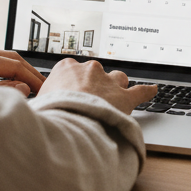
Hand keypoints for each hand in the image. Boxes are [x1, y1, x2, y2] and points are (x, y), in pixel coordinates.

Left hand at [0, 47, 45, 95]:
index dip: (32, 78)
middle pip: (9, 57)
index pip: (14, 65)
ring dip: (17, 70)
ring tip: (30, 84)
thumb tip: (24, 87)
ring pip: (0, 59)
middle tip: (43, 85)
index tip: (43, 89)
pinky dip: (3, 72)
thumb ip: (4, 92)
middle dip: (28, 71)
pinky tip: (10, 82)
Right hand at [39, 59, 156, 114]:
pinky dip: (147, 91)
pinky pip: (141, 91)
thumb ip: (43, 102)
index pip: (72, 71)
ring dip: (117, 88)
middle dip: (95, 86)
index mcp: (66, 68)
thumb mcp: (37, 104)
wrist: (67, 121)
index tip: (72, 94)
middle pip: (96, 74)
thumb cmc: (49, 113)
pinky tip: (153, 90)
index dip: (74, 85)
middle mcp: (90, 70)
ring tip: (115, 100)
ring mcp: (108, 82)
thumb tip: (38, 111)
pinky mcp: (125, 97)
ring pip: (118, 79)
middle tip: (90, 102)